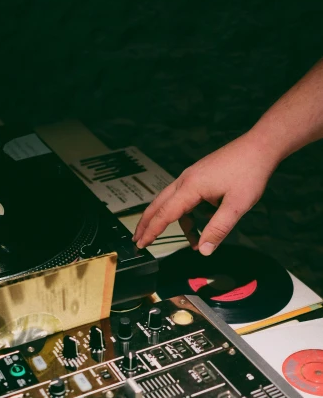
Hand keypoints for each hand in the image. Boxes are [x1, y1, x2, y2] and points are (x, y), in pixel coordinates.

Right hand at [133, 132, 278, 254]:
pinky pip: (185, 198)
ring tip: (190, 241)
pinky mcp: (199, 177)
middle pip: (158, 205)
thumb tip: (204, 250)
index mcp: (190, 187)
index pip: (164, 213)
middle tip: (138, 241)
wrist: (260, 147)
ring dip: (175, 222)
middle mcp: (186, 180)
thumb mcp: (237, 205)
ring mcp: (191, 177)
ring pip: (172, 202)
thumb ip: (218, 229)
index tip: (141, 244)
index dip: (151, 231)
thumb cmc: (250, 172)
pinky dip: (189, 214)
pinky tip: (203, 224)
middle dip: (147, 224)